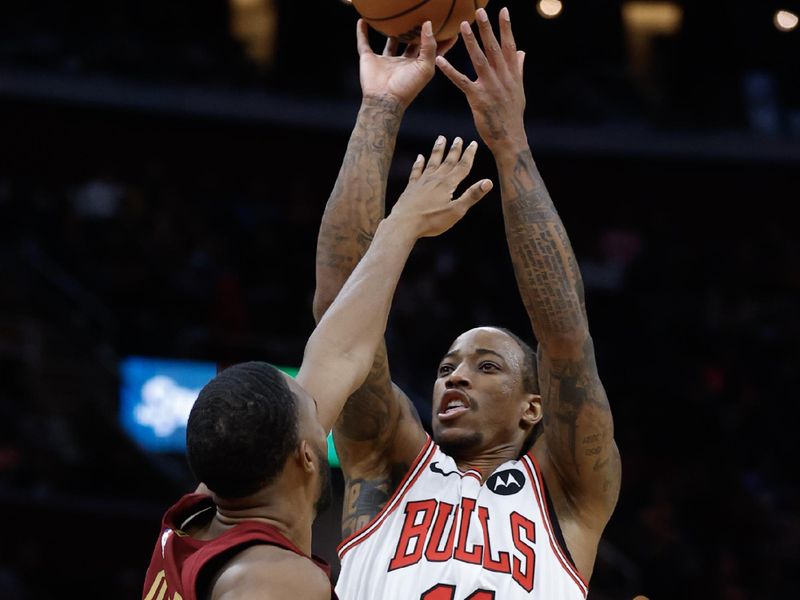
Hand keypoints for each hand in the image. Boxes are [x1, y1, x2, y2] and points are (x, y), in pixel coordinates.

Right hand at [357, 19, 456, 108]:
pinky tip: (363, 20)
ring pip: (389, 42)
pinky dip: (361, 32)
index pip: (431, 48)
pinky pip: (364, 42)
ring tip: (395, 16)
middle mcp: (402, 61)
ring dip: (390, 31)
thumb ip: (429, 46)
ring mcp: (386, 60)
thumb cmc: (407, 87)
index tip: (448, 25)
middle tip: (421, 14)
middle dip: (415, 31)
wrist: (384, 100)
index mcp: (417, 64)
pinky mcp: (370, 59)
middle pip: (410, 42)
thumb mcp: (425, 67)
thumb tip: (428, 24)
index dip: (440, 38)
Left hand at [388, 136, 492, 237]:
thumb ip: (471, 196)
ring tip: (440, 139)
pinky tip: (419, 157)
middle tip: (458, 138)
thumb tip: (488, 182)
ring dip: (437, 151)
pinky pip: (416, 172)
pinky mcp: (411, 188)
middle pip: (447, 161)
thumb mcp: (456, 211)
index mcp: (448, 184)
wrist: (404, 224)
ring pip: (432, 162)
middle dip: (454, 150)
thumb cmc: (431, 220)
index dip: (469, 155)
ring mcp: (422, 182)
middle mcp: (435, 179)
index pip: (462, 166)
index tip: (473, 143)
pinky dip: (419, 164)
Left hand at [435, 7, 526, 153]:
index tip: (503, 11)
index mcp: (512, 75)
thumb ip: (518, 70)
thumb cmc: (512, 116)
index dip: (507, 28)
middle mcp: (503, 78)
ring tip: (463, 26)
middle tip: (479, 11)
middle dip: (487, 29)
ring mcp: (491, 88)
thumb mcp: (518, 91)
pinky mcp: (478, 99)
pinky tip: (441, 61)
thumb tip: (522, 53)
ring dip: (471, 42)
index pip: (510, 46)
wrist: (510, 139)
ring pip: (480, 60)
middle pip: (494, 49)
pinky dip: (450, 71)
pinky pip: (461, 81)